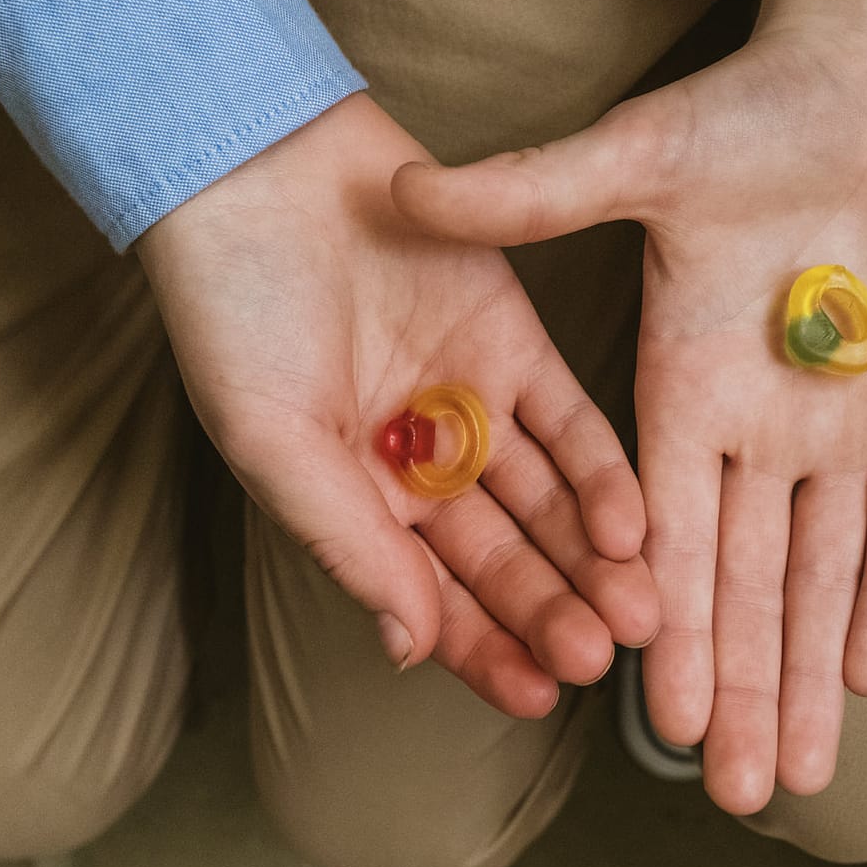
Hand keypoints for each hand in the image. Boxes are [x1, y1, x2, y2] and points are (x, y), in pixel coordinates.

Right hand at [137, 94, 658, 717]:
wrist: (255, 171)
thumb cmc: (231, 314)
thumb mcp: (275, 442)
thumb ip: (348, 542)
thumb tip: (407, 648)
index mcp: (357, 504)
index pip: (431, 599)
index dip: (482, 650)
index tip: (536, 695)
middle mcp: (423, 468)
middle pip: (502, 558)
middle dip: (549, 610)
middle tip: (598, 655)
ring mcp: (474, 406)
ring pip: (546, 501)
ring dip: (589, 558)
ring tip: (635, 611)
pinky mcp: (515, 343)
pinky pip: (570, 422)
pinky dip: (599, 473)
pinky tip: (629, 526)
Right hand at [392, 0, 866, 809]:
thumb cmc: (748, 101)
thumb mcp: (636, 154)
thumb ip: (532, 193)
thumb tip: (408, 197)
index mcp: (678, 383)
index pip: (660, 531)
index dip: (659, 622)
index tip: (643, 714)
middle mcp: (755, 420)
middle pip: (744, 577)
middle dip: (740, 683)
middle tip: (736, 795)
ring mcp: (845, 418)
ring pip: (824, 568)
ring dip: (809, 668)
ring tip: (801, 774)